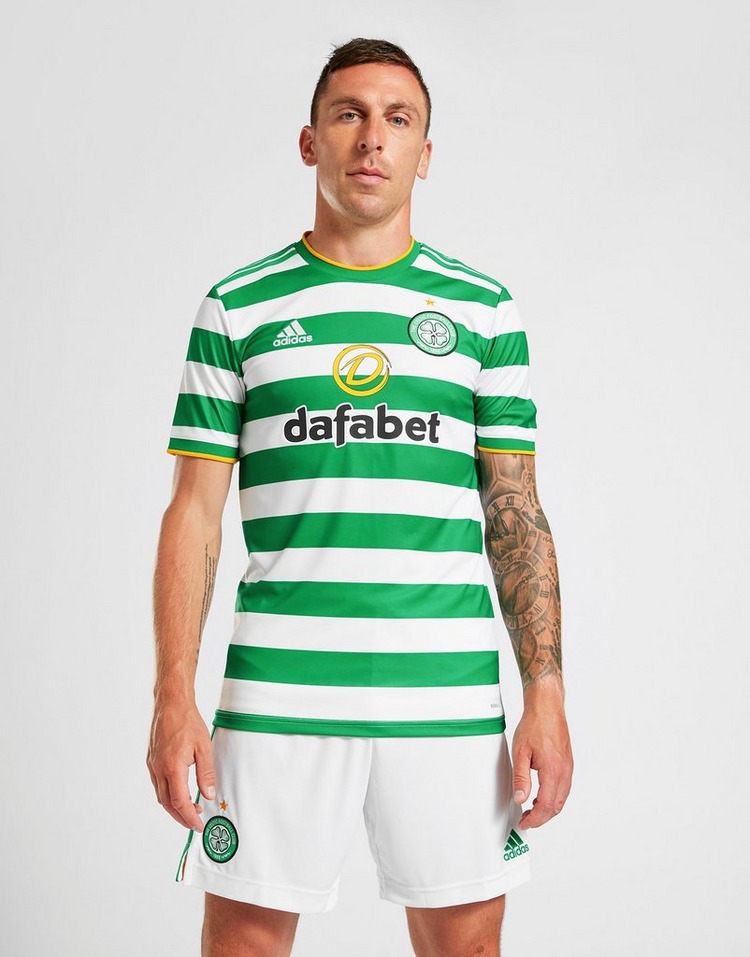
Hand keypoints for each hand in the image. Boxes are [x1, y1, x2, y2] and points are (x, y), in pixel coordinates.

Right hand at [147, 698, 215, 830]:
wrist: (171, 704)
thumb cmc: (188, 721)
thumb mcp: (204, 747)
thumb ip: (206, 773)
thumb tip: (209, 794)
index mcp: (173, 767)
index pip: (180, 802)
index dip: (189, 817)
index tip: (198, 825)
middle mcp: (159, 769)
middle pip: (167, 804)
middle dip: (181, 817)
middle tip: (194, 823)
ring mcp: (152, 765)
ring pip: (161, 796)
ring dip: (174, 807)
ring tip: (191, 809)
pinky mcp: (151, 760)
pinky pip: (158, 785)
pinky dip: (168, 795)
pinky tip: (179, 792)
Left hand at [511, 685, 572, 828]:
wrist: (547, 707)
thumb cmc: (535, 724)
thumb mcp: (520, 752)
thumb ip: (521, 778)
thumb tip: (520, 799)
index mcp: (553, 771)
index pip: (547, 806)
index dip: (535, 819)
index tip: (524, 822)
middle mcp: (565, 771)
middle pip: (557, 806)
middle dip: (542, 817)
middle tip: (527, 820)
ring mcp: (568, 767)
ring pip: (562, 798)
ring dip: (548, 808)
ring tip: (532, 810)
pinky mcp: (568, 763)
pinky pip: (564, 788)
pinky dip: (554, 797)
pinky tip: (542, 795)